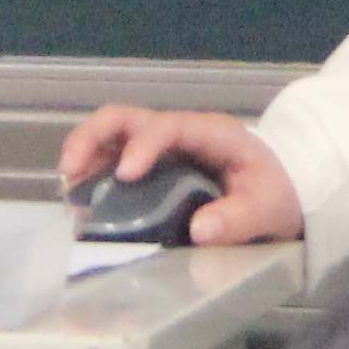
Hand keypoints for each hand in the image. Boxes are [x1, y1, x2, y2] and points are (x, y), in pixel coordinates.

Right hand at [57, 105, 305, 247]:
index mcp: (211, 133)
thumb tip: (199, 230)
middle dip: (92, 138)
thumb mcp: (269, 208)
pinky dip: (90, 174)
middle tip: (70, 172)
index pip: (170, 125)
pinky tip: (78, 199)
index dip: (144, 145)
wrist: (281, 192)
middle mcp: (179, 132)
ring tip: (67, 188)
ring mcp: (161, 148)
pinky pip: (111, 160)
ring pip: (111, 134)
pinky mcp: (150, 167)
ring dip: (84, 154)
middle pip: (126, 118)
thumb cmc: (275, 193)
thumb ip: (239, 218)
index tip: (126, 175)